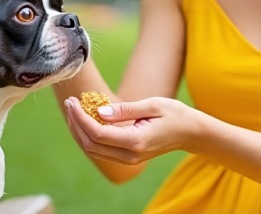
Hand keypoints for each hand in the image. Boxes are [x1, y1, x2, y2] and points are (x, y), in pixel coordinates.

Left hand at [64, 96, 204, 164]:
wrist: (190, 133)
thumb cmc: (174, 114)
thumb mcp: (152, 104)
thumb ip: (125, 110)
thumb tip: (99, 111)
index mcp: (136, 141)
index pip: (98, 133)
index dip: (81, 118)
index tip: (73, 101)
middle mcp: (130, 155)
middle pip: (91, 144)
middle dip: (75, 123)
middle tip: (70, 102)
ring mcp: (128, 159)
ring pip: (93, 149)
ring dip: (79, 130)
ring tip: (73, 109)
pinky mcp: (127, 157)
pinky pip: (101, 149)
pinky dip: (89, 134)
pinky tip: (85, 118)